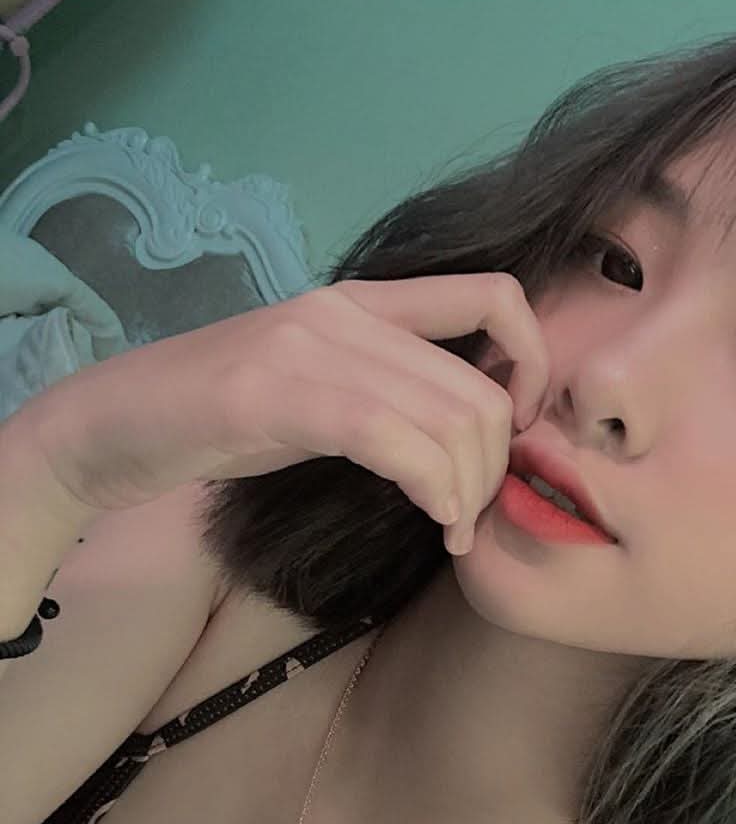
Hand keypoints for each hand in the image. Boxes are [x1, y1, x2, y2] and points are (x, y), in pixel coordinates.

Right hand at [11, 272, 549, 557]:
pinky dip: (435, 492)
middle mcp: (347, 312)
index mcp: (364, 301)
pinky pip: (395, 441)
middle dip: (497, 465)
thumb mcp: (322, 388)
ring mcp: (312, 347)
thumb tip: (474, 434)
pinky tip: (436, 524)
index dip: (533, 362)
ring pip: (450, 418)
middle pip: (481, 387)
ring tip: (453, 527)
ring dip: (470, 491)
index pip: (495, 295)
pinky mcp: (279, 394)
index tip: (515, 425)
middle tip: (474, 510)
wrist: (115, 425)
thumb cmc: (220, 418)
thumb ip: (392, 391)